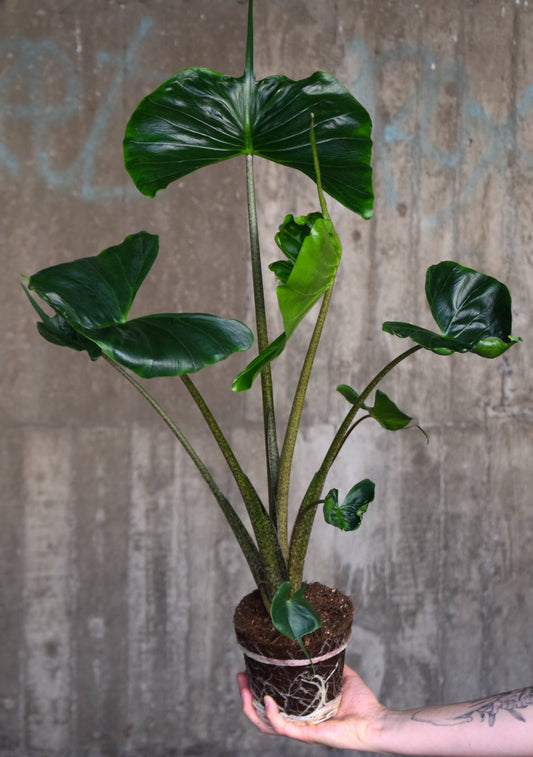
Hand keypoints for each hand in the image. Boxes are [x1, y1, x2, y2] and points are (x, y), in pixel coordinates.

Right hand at [237, 664, 386, 750]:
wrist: (376, 720)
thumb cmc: (362, 704)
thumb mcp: (340, 676)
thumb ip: (328, 663)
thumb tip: (319, 644)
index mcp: (302, 711)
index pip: (272, 704)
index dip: (256, 689)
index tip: (247, 670)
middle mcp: (298, 723)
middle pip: (262, 715)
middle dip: (246, 697)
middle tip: (239, 677)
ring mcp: (302, 730)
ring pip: (266, 725)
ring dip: (251, 707)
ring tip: (244, 689)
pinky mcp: (309, 735)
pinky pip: (283, 728)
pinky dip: (272, 716)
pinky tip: (266, 701)